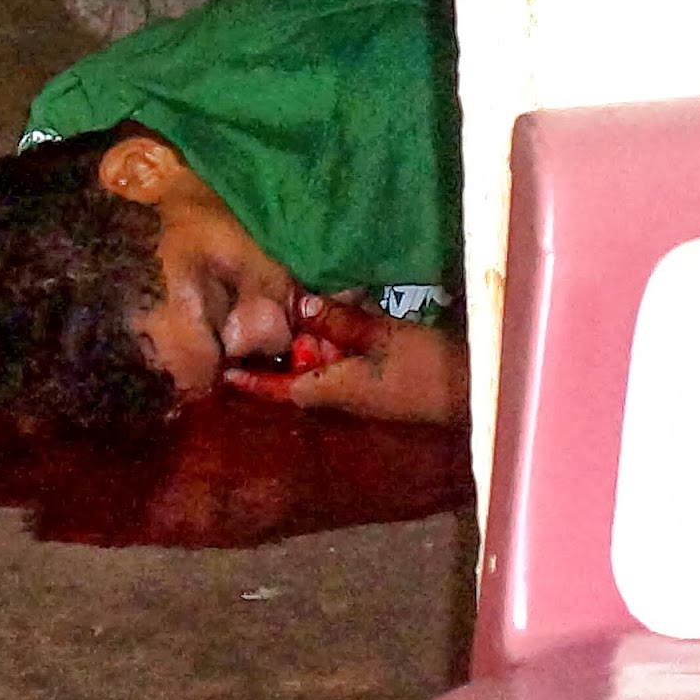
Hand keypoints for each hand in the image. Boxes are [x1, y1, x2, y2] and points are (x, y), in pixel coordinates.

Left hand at [226, 293, 467, 424]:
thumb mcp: (380, 335)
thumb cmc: (424, 367)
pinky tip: (339, 316)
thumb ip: (340, 321)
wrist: (474, 391)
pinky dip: (336, 343)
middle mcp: (341, 395)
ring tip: (296, 309)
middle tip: (261, 318)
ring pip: (323, 367)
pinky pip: (346, 363)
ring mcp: (362, 392)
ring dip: (312, 343)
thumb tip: (301, 304)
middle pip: (300, 374)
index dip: (253, 381)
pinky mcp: (381, 383)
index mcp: (332, 390)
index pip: (281, 388)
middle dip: (284, 350)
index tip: (225, 372)